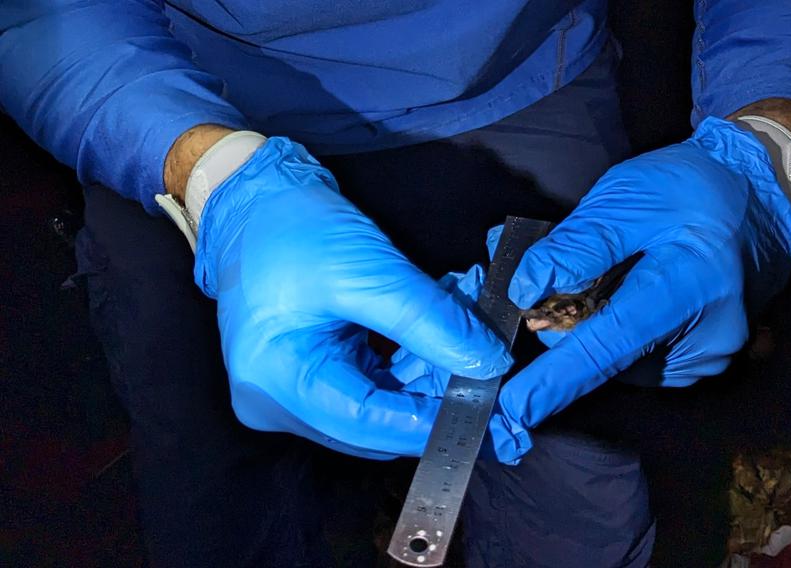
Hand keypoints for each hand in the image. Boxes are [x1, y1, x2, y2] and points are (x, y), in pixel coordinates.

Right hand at [193, 137, 511, 458]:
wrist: (253, 199)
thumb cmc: (292, 228)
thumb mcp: (367, 270)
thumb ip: (430, 320)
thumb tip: (488, 363)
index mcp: (275, 383)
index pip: (367, 423)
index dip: (430, 420)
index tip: (485, 408)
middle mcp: (276, 401)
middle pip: (374, 421)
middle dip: (433, 394)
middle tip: (486, 367)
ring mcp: (289, 392)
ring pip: (378, 404)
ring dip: (427, 375)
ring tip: (467, 337)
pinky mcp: (308, 374)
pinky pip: (368, 384)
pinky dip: (407, 363)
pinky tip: (439, 335)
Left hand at [493, 116, 790, 462]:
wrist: (752, 196)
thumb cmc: (686, 190)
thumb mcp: (626, 197)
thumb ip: (576, 244)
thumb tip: (524, 290)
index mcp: (687, 286)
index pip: (609, 345)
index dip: (557, 379)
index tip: (518, 408)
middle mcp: (705, 337)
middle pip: (607, 358)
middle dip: (562, 332)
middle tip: (542, 289)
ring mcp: (708, 356)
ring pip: (619, 363)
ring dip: (589, 332)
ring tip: (597, 282)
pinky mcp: (701, 361)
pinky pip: (638, 360)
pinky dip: (614, 335)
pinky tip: (621, 298)